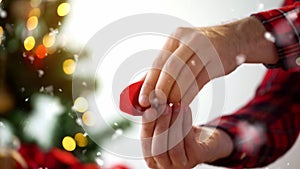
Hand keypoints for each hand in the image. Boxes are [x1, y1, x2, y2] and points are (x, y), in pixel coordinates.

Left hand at [138, 17, 277, 106]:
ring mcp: (206, 49)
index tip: (143, 99)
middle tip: (155, 105)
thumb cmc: (202, 48)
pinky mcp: (218, 61)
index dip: (149, 82)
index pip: (158, 62)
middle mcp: (190, 40)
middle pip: (171, 68)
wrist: (233, 39)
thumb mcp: (182, 50)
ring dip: (176, 94)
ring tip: (169, 107)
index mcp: (176, 37)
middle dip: (161, 89)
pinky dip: (190, 94)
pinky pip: (200, 81)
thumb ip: (164, 66)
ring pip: (186, 76)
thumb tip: (143, 86)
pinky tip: (183, 103)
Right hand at [140, 105, 232, 168]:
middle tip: (164, 107)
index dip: (147, 126)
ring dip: (175, 123)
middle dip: (161, 125)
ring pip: (174, 147)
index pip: (146, 143)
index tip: (150, 110)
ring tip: (176, 106)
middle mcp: (165, 166)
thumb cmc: (181, 132)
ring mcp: (181, 165)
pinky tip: (186, 110)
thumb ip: (155, 120)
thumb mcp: (165, 127)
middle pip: (158, 148)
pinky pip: (190, 142)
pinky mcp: (196, 159)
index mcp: (152, 158)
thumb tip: (148, 105)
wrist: (205, 140)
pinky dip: (187, 124)